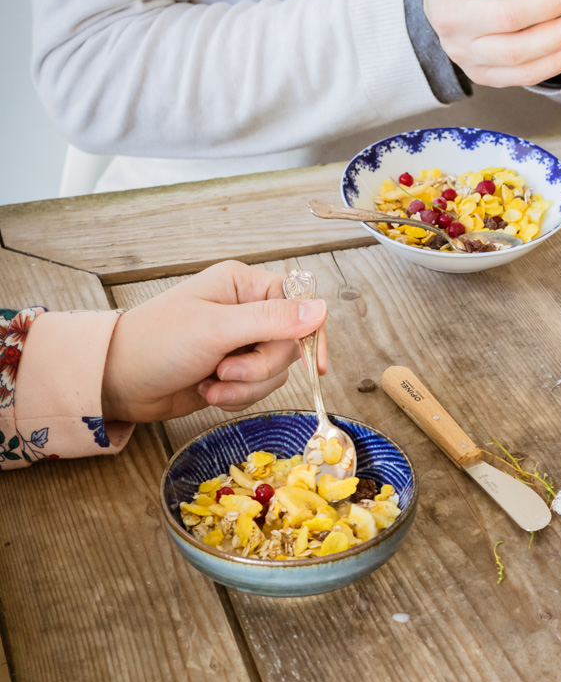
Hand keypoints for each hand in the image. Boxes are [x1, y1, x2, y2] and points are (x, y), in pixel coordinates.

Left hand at [101, 260, 327, 422]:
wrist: (117, 382)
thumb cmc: (156, 342)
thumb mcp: (216, 329)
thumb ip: (272, 320)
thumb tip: (320, 310)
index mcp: (243, 285)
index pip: (298, 301)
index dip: (310, 332)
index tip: (315, 363)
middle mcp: (246, 311)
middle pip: (289, 343)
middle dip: (260, 367)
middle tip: (226, 370)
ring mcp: (240, 343)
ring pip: (276, 371)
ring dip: (246, 386)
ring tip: (212, 382)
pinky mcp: (233, 371)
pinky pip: (258, 388)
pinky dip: (237, 396)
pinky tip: (209, 391)